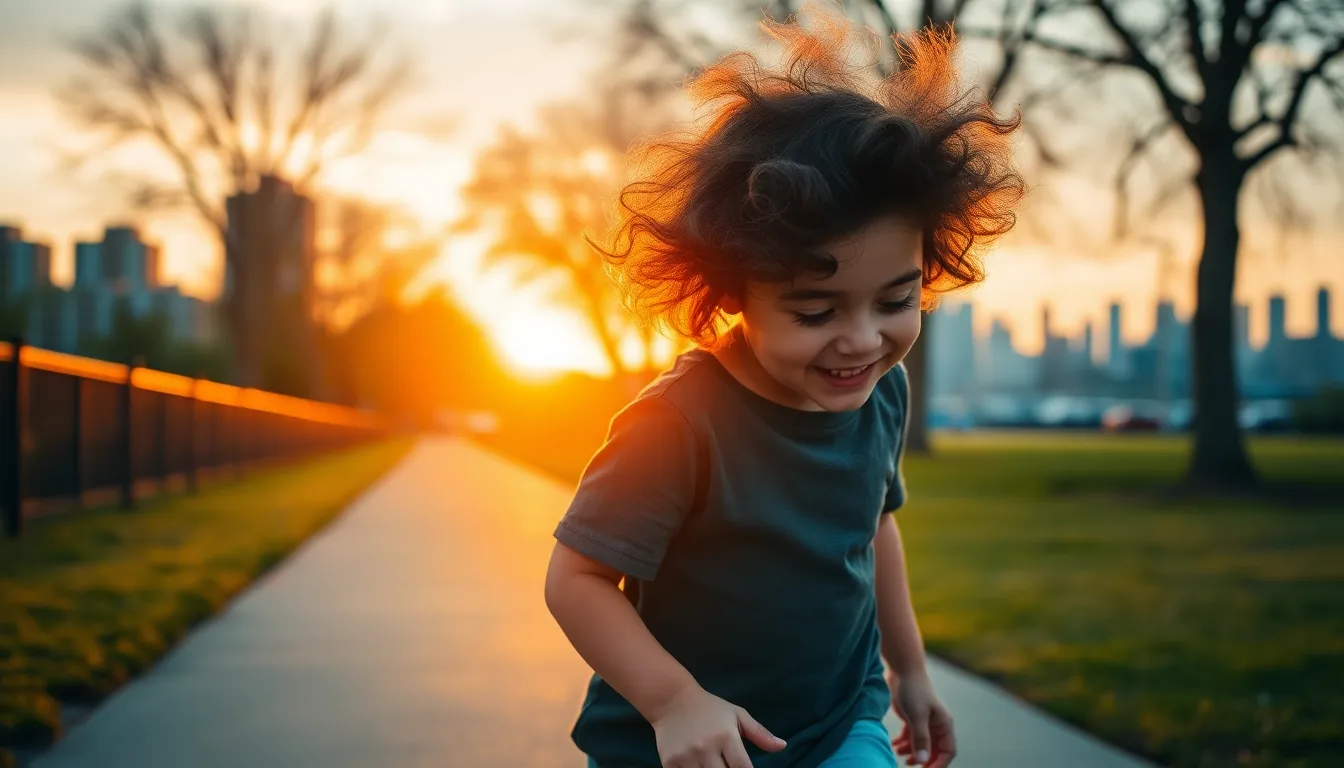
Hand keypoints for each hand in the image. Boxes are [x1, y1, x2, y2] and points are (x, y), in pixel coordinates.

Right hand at [649, 683, 786, 767]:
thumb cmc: (709, 708)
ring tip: (714, 766)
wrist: (671, 700)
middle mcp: (706, 748)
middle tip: (728, 766)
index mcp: (726, 736)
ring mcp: (686, 757)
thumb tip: (782, 746)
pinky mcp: (670, 763)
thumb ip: (759, 733)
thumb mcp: (737, 715)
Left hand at [888, 668, 955, 767]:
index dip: (939, 764)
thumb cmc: (913, 689)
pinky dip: (903, 743)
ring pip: (921, 745)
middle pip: (934, 751)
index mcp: (944, 724)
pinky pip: (910, 737)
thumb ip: (921, 738)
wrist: (902, 669)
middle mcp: (936, 725)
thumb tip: (924, 760)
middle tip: (909, 766)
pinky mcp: (912, 718)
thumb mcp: (917, 716)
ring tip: (899, 753)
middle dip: (923, 760)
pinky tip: (893, 745)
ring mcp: (924, 722)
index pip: (948, 751)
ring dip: (911, 752)